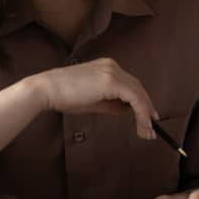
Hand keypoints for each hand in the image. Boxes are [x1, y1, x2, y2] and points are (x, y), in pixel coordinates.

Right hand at [28, 57, 158, 139]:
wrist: (46, 90)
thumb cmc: (64, 96)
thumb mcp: (93, 101)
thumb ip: (111, 103)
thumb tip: (126, 110)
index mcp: (107, 67)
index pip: (131, 85)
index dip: (142, 102)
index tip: (148, 119)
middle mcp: (112, 66)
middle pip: (138, 88)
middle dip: (147, 110)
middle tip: (152, 130)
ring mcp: (112, 72)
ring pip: (138, 94)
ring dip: (146, 115)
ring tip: (147, 133)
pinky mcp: (111, 81)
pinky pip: (134, 98)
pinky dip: (141, 113)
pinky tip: (142, 125)